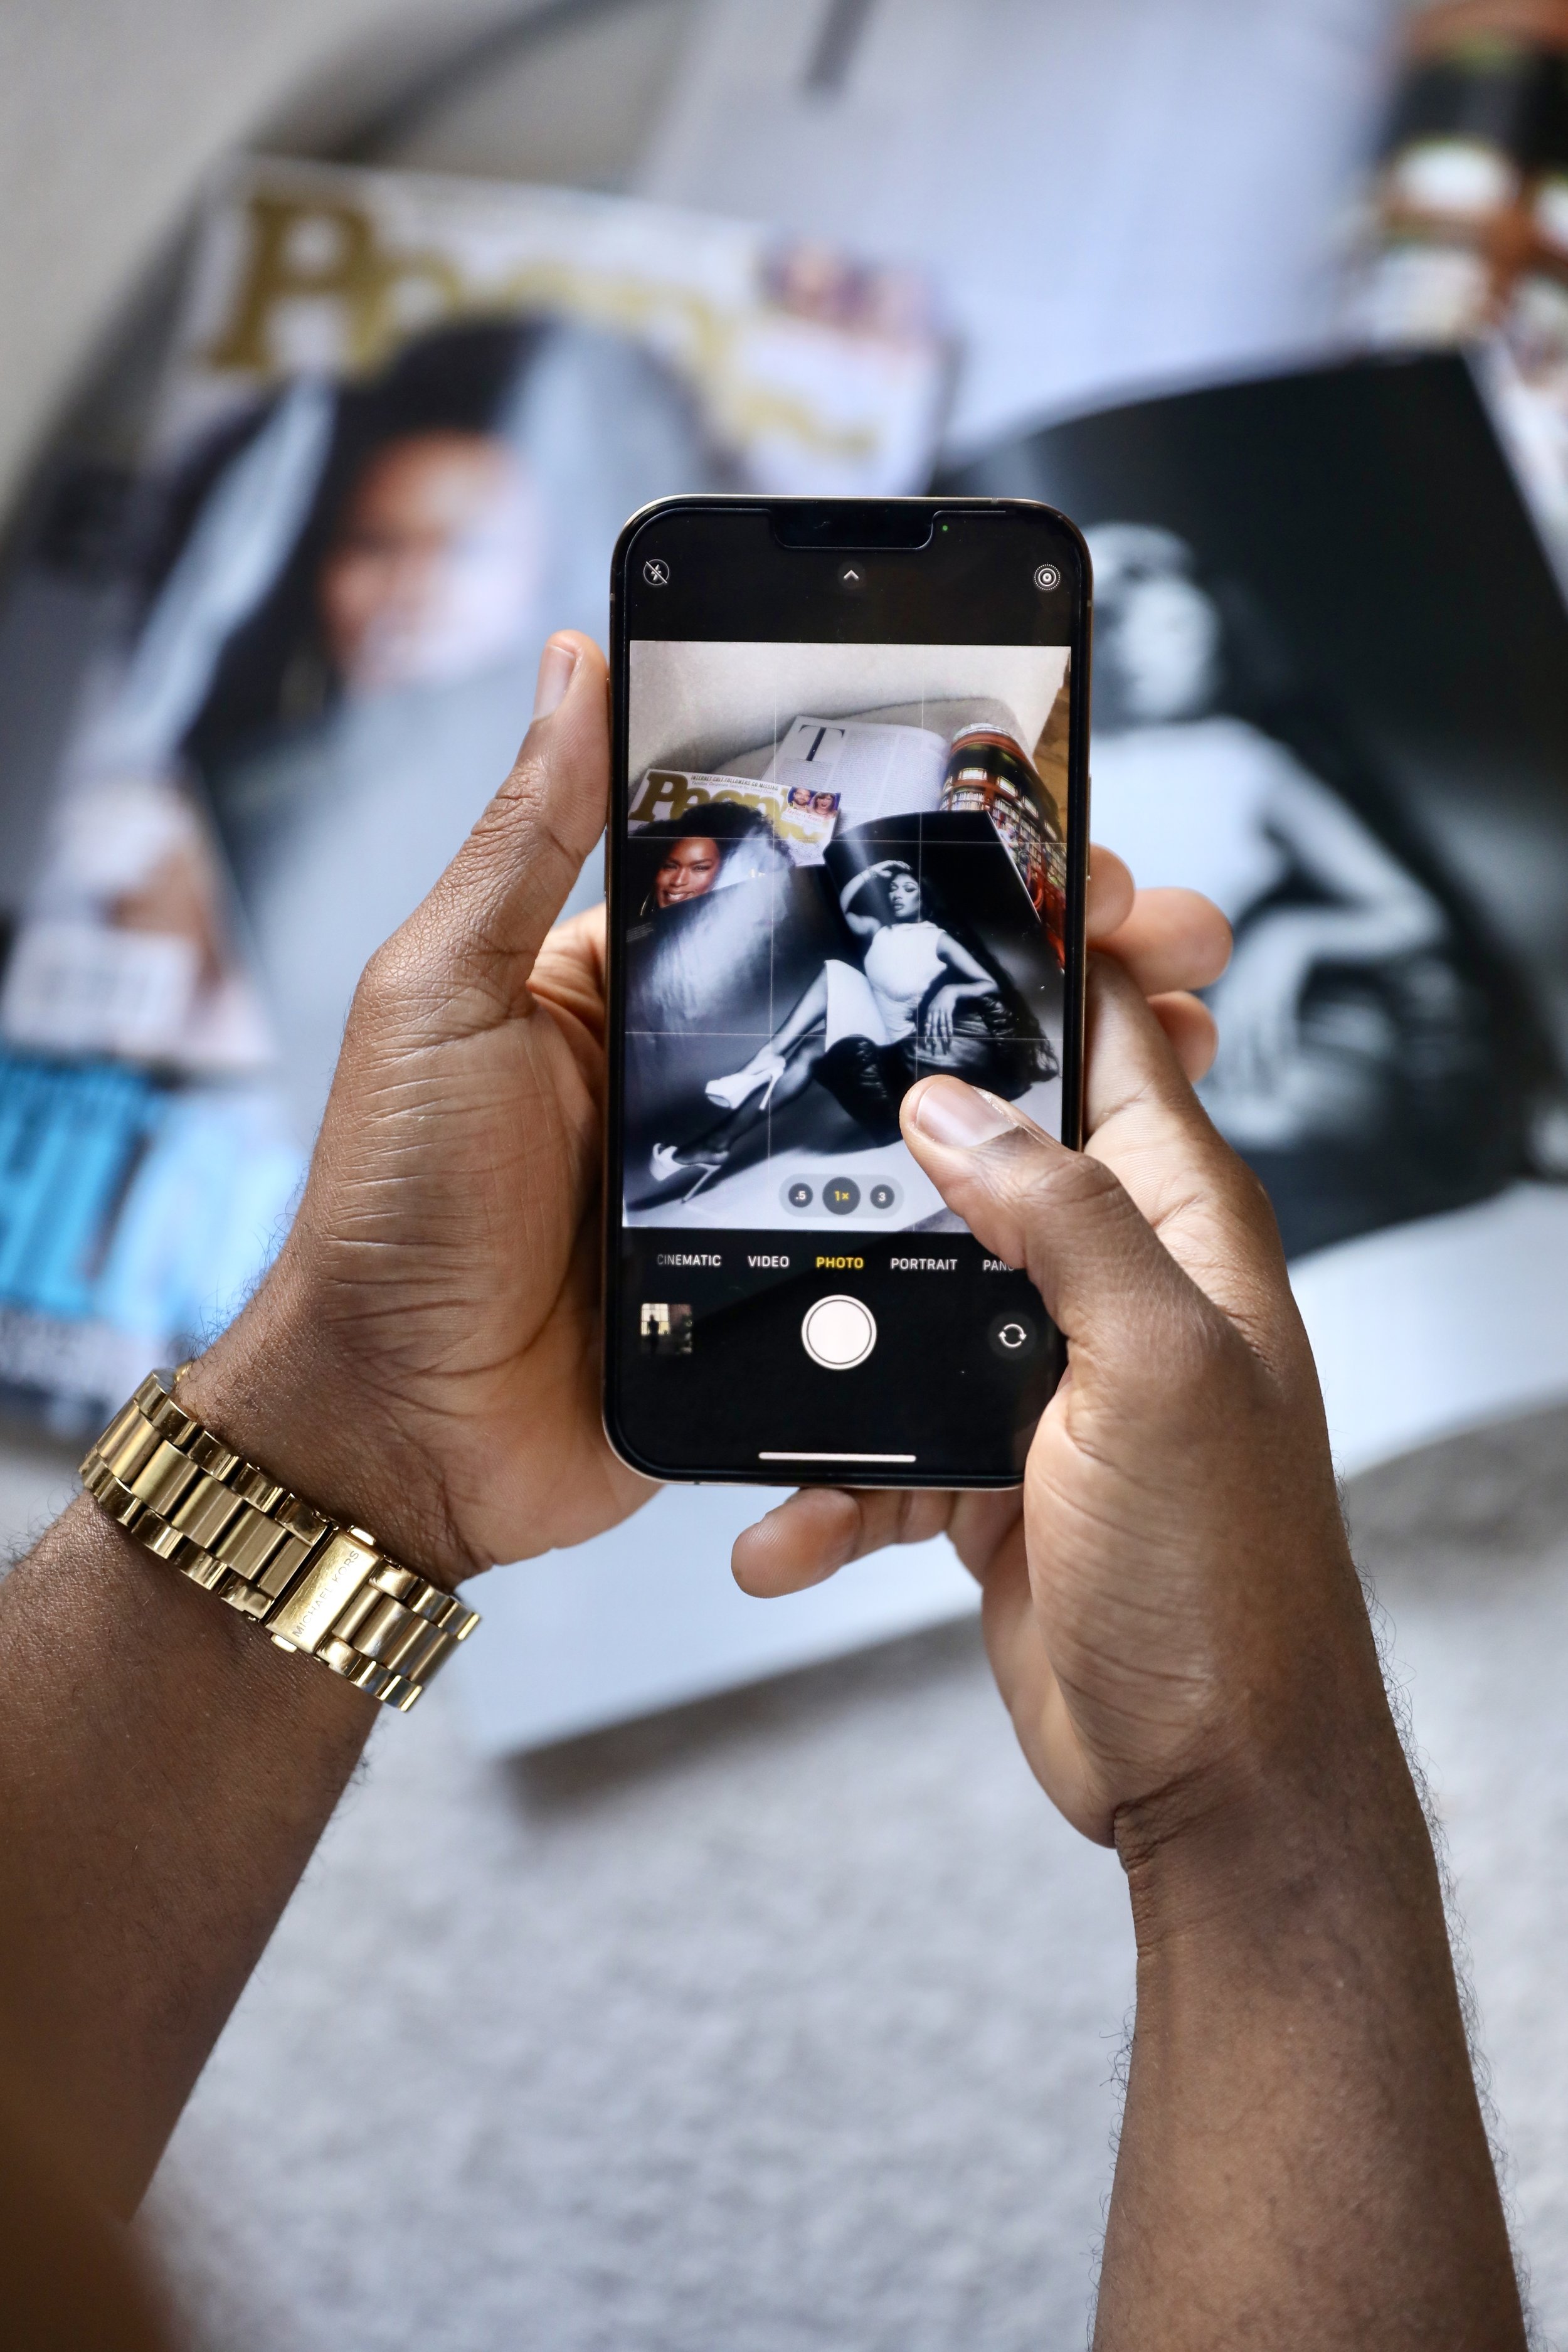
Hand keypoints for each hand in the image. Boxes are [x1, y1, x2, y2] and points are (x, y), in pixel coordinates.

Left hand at [185, 634, 1230, 1593]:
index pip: (826, 883)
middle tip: (1167, 925)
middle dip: (1054, 949)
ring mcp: (767, 1183)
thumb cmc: (392, 1210)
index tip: (1058, 812)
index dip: (944, 845)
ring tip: (1176, 1037)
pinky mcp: (790, 1285)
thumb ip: (526, 841)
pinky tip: (1102, 1182)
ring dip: (1066, 1072)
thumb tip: (578, 666)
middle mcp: (725, 1072)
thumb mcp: (441, 996)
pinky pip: (918, 1239)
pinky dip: (1013, 1212)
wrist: (397, 1431)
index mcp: (652, 984)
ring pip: (943, 1112)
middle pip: (916, 990)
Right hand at [734, 956, 1381, 1841]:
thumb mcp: (1154, 1372)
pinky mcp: (991, 1472)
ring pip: (903, 1312)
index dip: (1050, 961)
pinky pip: (884, 1447)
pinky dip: (831, 1493)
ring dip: (830, 1368)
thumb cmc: (1226, 1587)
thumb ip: (1060, 1224)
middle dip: (877, 1169)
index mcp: (1180, 1231)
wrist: (1206, 1775)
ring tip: (769, 1414)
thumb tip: (952, 1110)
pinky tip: (788, 1534)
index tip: (950, 901)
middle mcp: (1115, 1289)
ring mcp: (1047, 1383)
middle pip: (977, 1169)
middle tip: (771, 1158)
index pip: (1115, 1049)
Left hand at [920, 983, 960, 1057]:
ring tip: (944, 1042)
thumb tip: (926, 1024)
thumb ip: (930, 1015)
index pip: (927, 1025)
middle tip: (933, 1044)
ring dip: (943, 1034)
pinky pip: (949, 1021)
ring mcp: (941, 1011)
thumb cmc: (940, 1000)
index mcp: (929, 1012)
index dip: (926, 1033)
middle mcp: (934, 1012)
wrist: (949, 991)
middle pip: (933, 1026)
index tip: (925, 1041)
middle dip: (933, 1036)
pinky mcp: (948, 1011)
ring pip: (942, 1025)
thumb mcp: (933, 1006)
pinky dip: (950, 1028)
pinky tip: (950, 1034)